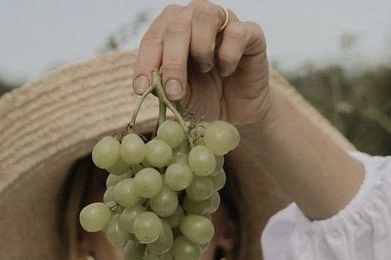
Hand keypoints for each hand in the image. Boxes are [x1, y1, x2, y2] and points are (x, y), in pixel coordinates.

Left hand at [132, 0, 272, 126]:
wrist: (237, 112)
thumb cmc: (204, 98)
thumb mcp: (181, 98)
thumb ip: (167, 88)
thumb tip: (153, 84)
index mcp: (171, 31)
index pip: (152, 39)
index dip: (145, 62)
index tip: (140, 89)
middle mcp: (194, 18)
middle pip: (176, 26)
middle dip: (172, 63)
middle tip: (174, 92)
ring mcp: (223, 21)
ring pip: (204, 15)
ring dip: (201, 49)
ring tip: (206, 69)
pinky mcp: (250, 32)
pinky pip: (237, 32)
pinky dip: (229, 55)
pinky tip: (227, 70)